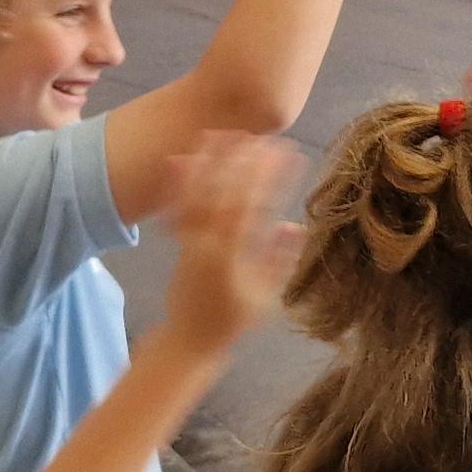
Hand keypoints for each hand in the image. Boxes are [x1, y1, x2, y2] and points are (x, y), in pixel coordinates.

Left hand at [163, 132, 302, 349]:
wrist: (189, 340)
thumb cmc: (234, 321)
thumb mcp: (266, 297)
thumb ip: (279, 260)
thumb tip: (295, 225)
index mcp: (232, 256)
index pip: (252, 206)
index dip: (270, 177)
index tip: (289, 154)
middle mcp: (206, 243)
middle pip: (222, 192)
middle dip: (242, 161)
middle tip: (261, 135)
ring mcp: (188, 241)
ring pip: (196, 194)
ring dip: (208, 162)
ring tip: (221, 132)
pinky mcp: (176, 242)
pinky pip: (175, 207)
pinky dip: (177, 182)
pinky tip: (179, 158)